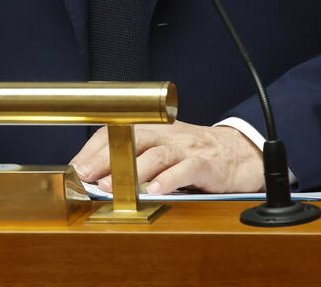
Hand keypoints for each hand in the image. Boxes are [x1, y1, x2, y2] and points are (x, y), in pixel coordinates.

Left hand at [69, 121, 263, 194]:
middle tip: (86, 175)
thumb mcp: (165, 150)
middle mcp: (170, 135)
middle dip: (105, 157)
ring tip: (110, 187)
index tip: (77, 167)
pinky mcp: (209, 165)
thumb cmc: (197, 155)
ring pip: (157, 153)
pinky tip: (154, 191)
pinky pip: (187, 169)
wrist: (242, 154)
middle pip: (133, 138)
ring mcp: (190, 149)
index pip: (119, 130)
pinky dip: (169, 179)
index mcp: (156, 129)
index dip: (94, 148)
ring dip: (130, 171)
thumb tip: (98, 177)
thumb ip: (137, 158)